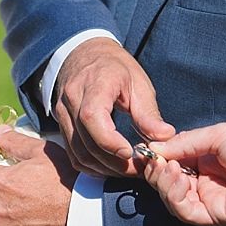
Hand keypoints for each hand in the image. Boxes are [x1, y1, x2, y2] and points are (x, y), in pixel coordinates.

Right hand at [55, 37, 174, 176]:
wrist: (85, 54)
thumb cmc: (114, 68)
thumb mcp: (138, 83)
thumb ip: (148, 113)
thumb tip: (165, 137)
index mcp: (94, 84)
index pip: (92, 117)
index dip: (109, 141)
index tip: (130, 153)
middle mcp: (71, 99)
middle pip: (85, 141)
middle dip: (113, 162)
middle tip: (138, 169)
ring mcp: (62, 113)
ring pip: (77, 152)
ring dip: (103, 168)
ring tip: (127, 170)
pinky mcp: (60, 125)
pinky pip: (72, 154)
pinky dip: (91, 166)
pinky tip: (110, 166)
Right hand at [142, 123, 225, 225]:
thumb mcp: (216, 135)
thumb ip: (184, 143)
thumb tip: (152, 147)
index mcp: (206, 162)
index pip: (172, 162)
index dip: (157, 157)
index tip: (143, 148)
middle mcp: (204, 182)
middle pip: (166, 181)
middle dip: (155, 169)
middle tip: (150, 157)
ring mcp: (208, 200)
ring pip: (171, 197)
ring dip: (162, 181)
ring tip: (166, 166)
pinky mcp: (212, 216)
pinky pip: (183, 210)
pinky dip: (172, 194)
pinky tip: (175, 176)